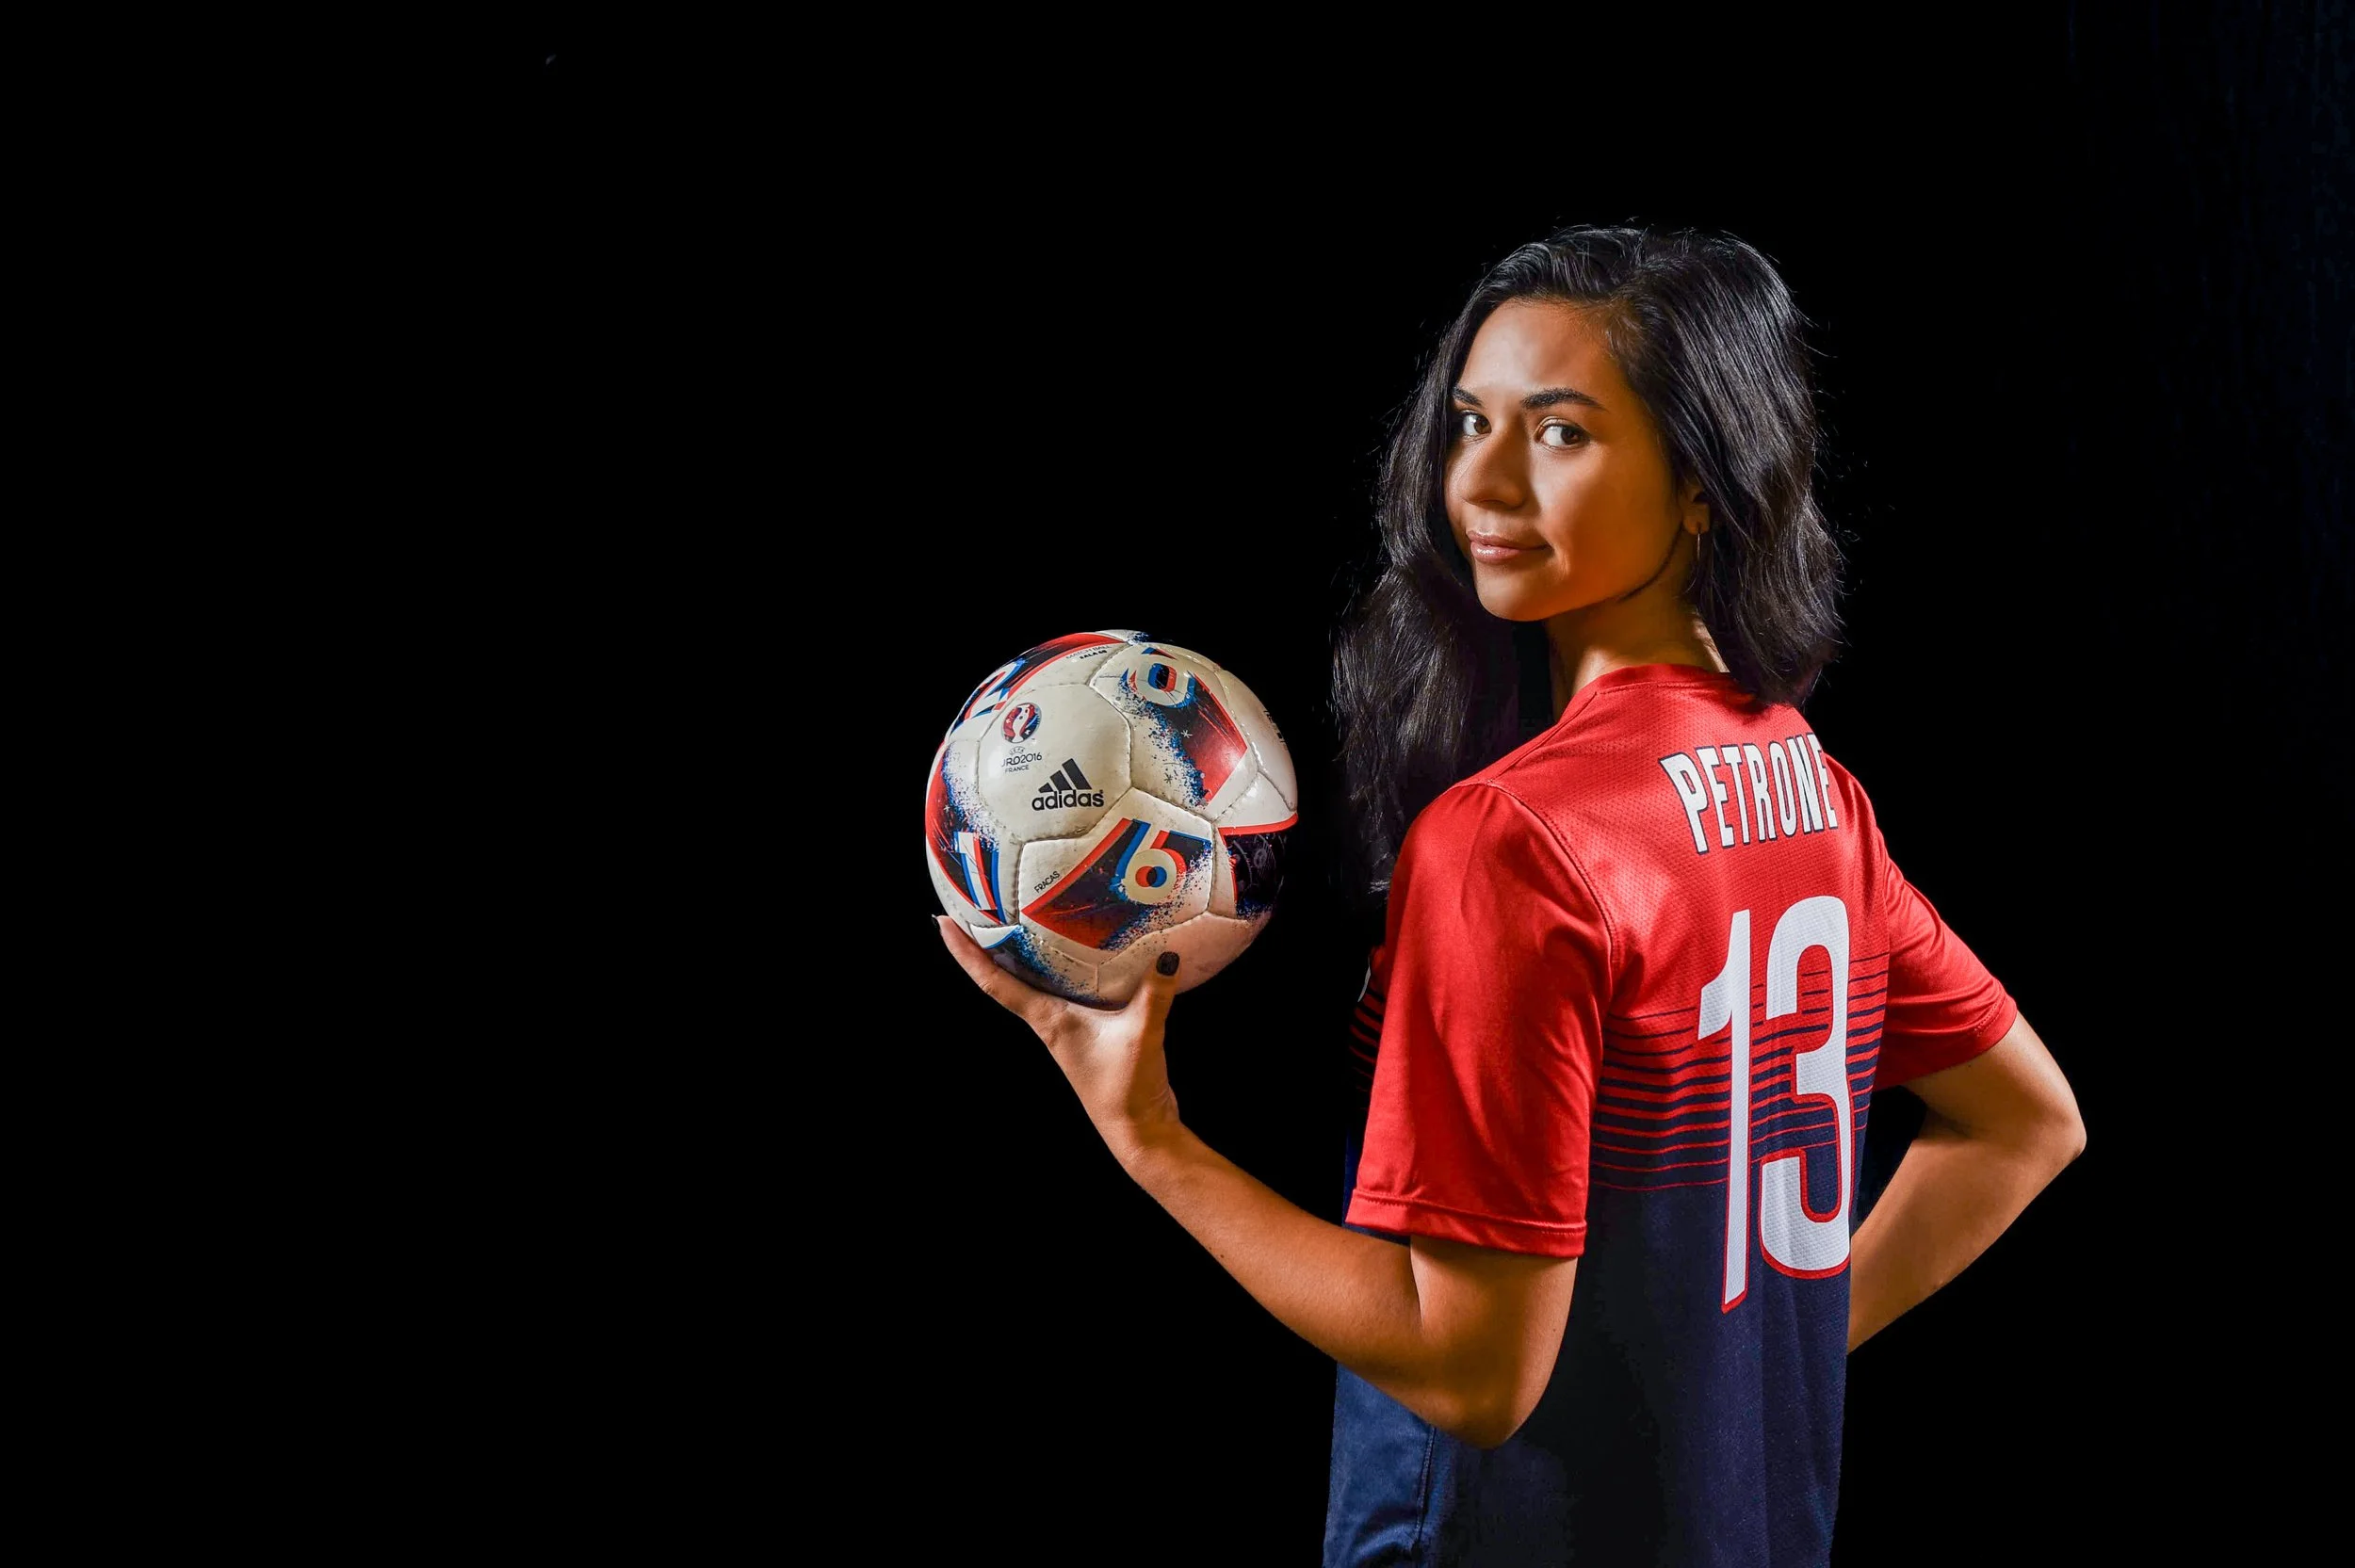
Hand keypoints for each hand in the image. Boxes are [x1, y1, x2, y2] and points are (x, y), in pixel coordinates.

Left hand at [933, 915, 1185, 1162]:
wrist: (1137, 1129)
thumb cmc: (1126, 1088)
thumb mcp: (1141, 1033)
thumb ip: (1154, 993)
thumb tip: (1167, 954)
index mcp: (1047, 1021)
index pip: (994, 983)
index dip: (965, 954)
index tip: (943, 923)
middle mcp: (1048, 1023)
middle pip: (1004, 979)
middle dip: (983, 947)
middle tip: (972, 910)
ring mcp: (1065, 1030)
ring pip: (1032, 984)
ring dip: (1018, 957)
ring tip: (1013, 921)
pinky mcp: (1086, 1034)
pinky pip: (1065, 991)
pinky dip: (1062, 969)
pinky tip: (1081, 953)